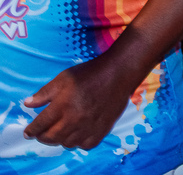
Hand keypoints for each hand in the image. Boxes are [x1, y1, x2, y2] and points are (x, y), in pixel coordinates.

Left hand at [23, 56, 142, 149]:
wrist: (119, 73)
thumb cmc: (90, 73)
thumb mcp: (63, 78)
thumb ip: (44, 93)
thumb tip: (27, 104)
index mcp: (62, 105)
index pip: (40, 125)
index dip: (31, 130)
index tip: (28, 133)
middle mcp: (74, 118)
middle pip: (51, 137)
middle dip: (43, 137)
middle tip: (42, 134)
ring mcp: (89, 125)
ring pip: (68, 143)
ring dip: (60, 140)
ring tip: (60, 133)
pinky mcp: (102, 129)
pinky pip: (86, 145)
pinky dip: (79, 143)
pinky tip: (78, 135)